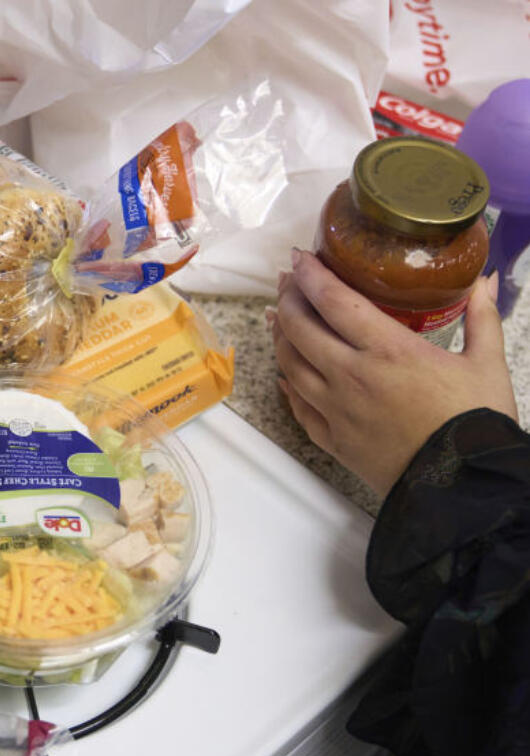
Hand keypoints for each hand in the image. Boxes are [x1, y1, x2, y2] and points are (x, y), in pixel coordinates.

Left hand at [269, 249, 517, 498]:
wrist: (462, 486)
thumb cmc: (476, 422)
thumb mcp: (487, 363)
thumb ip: (480, 317)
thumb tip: (485, 280)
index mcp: (387, 350)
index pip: (334, 302)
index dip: (310, 276)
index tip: (297, 259)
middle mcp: (351, 375)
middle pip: (300, 329)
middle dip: (287, 300)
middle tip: (285, 283)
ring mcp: (335, 409)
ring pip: (289, 365)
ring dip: (280, 338)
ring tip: (278, 319)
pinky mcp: (331, 439)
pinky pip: (297, 406)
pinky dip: (286, 385)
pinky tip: (283, 374)